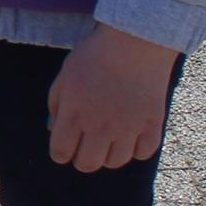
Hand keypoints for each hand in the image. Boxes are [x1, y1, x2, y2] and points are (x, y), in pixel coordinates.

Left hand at [46, 26, 179, 172]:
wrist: (134, 40)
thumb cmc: (95, 55)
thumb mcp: (65, 76)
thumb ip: (56, 105)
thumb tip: (53, 130)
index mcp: (73, 114)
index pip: (61, 153)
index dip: (61, 152)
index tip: (67, 145)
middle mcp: (99, 126)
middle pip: (87, 165)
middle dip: (83, 157)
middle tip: (88, 143)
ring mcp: (127, 128)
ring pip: (115, 162)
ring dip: (110, 154)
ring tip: (111, 137)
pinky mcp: (151, 125)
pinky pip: (142, 153)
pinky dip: (137, 148)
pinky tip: (133, 134)